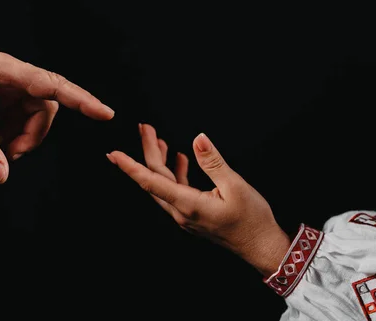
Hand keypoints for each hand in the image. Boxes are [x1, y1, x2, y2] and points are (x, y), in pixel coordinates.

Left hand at [106, 124, 289, 275]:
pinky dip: (174, 173)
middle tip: (144, 128)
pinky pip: (175, 192)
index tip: (114, 154)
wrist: (261, 247)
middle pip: (154, 179)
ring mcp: (185, 215)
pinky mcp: (192, 214)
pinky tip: (179, 159)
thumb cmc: (252, 220)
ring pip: (163, 185)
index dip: (130, 167)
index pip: (151, 182)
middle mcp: (181, 212)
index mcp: (188, 204)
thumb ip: (213, 162)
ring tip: (158, 140)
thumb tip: (198, 139)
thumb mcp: (235, 186)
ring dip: (160, 161)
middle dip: (147, 152)